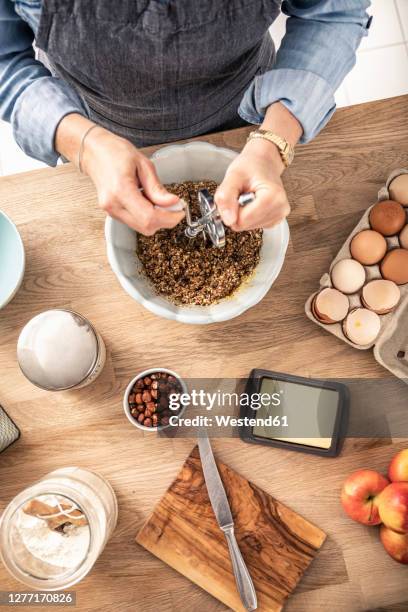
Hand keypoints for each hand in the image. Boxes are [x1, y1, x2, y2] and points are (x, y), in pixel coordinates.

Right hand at [55, 115, 183, 234]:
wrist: (93, 152)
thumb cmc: (115, 152)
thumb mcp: (143, 164)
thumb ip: (157, 187)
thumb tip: (173, 202)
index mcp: (121, 190)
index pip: (149, 216)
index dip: (169, 218)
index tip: (180, 211)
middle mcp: (113, 205)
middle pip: (146, 227)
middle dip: (165, 220)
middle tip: (174, 206)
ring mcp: (111, 211)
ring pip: (141, 228)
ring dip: (156, 219)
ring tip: (160, 202)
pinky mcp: (112, 212)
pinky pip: (135, 222)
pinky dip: (147, 216)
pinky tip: (149, 202)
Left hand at [215, 137, 289, 230]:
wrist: (264, 162)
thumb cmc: (251, 165)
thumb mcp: (233, 175)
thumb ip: (226, 196)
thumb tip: (228, 220)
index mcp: (272, 198)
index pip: (242, 220)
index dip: (231, 209)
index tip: (235, 195)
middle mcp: (280, 209)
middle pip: (245, 225)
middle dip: (236, 212)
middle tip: (240, 194)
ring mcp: (279, 216)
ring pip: (248, 227)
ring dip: (242, 214)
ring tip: (247, 197)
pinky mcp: (276, 220)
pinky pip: (254, 226)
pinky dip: (249, 216)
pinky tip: (252, 203)